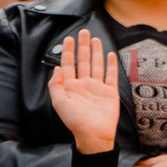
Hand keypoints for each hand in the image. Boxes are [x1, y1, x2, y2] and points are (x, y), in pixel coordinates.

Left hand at [48, 31, 119, 154]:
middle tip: (83, 32)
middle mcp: (84, 84)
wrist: (93, 134)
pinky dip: (111, 65)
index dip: (68, 51)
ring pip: (97, 65)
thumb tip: (56, 68)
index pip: (69, 63)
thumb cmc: (74, 121)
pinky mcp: (110, 92)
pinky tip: (110, 54)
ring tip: (95, 39)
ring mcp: (97, 87)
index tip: (68, 38)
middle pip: (83, 60)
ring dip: (96, 52)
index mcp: (70, 86)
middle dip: (83, 46)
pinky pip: (111, 76)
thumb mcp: (58, 102)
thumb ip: (55, 84)